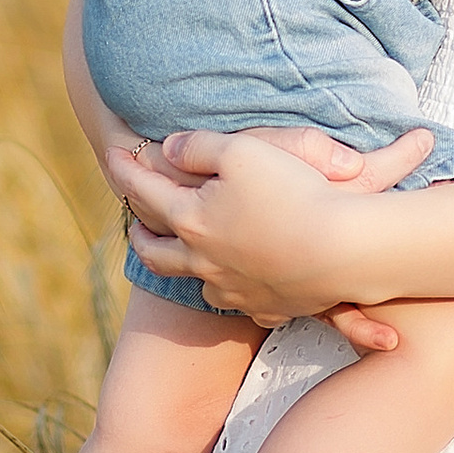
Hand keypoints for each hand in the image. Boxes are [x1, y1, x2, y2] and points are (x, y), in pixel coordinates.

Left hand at [108, 125, 413, 335]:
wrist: (343, 249)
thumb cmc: (293, 190)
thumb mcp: (241, 149)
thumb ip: (197, 146)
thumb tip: (168, 148)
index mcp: (191, 219)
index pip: (144, 191)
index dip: (124, 169)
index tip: (110, 153)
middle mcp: (204, 261)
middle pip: (156, 251)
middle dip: (140, 233)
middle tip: (132, 223)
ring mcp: (235, 289)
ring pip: (194, 283)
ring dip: (181, 266)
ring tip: (182, 254)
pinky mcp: (268, 307)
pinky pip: (239, 303)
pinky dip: (229, 291)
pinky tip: (236, 284)